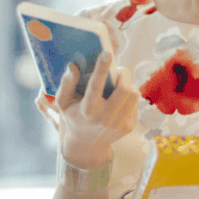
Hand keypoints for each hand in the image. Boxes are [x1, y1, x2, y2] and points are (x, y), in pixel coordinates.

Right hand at [39, 51, 138, 165]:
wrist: (87, 144)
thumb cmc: (74, 116)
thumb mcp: (63, 103)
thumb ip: (66, 84)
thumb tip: (73, 66)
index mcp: (87, 111)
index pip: (95, 87)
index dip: (101, 69)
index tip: (106, 54)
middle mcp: (105, 119)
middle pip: (124, 89)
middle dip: (123, 74)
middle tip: (117, 69)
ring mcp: (120, 125)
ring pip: (133, 94)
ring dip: (127, 83)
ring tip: (117, 83)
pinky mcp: (129, 127)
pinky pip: (135, 102)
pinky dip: (129, 95)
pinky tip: (119, 97)